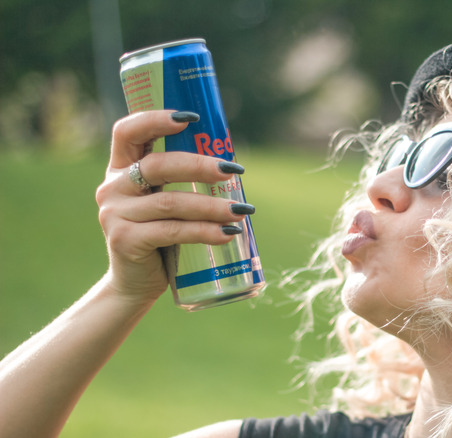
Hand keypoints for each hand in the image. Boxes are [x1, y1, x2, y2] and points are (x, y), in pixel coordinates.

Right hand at [96, 110, 249, 302]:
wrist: (136, 282)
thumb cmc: (160, 235)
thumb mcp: (164, 201)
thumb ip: (180, 181)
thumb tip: (232, 167)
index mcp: (119, 168)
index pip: (128, 132)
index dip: (155, 119)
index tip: (191, 118)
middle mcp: (112, 187)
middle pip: (158, 166)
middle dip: (200, 166)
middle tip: (233, 171)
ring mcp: (115, 215)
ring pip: (171, 202)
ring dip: (211, 205)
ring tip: (241, 211)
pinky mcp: (125, 241)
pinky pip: (172, 231)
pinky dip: (204, 231)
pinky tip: (228, 233)